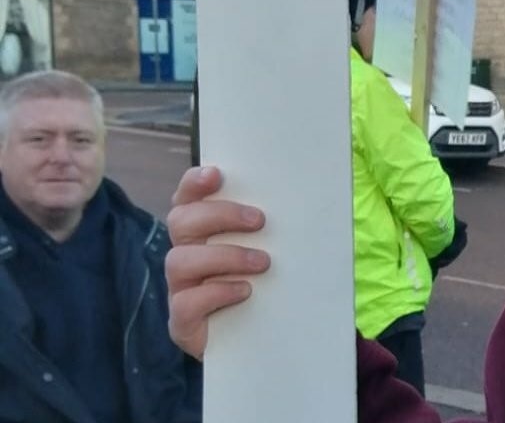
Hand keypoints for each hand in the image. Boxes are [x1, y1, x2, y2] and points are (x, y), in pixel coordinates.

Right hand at [164, 166, 269, 360]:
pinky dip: (216, 292)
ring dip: (225, 256)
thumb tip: (314, 195)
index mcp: (203, 232)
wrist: (266, 340)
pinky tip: (245, 291)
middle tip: (260, 220)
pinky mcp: (184, 322)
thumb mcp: (276, 250)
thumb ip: (278, 226)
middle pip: (182, 222)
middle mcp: (186, 255)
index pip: (187, 198)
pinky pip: (186, 302)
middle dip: (220, 215)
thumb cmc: (270, 285)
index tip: (217, 174)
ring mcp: (181, 289)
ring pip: (180, 261)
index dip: (195, 183)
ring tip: (263, 263)